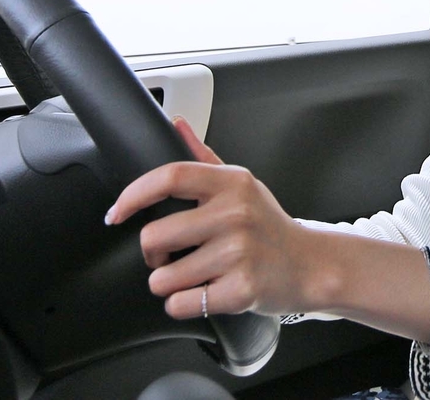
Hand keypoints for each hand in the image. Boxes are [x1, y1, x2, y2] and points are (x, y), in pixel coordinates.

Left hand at [104, 116, 314, 318]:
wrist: (311, 265)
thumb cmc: (269, 225)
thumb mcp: (242, 185)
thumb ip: (204, 157)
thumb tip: (177, 125)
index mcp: (231, 183)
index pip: (170, 177)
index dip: (133, 194)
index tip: (117, 212)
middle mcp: (235, 214)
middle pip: (154, 236)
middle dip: (152, 254)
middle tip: (169, 255)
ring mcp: (238, 253)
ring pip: (162, 278)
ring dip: (167, 283)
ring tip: (190, 275)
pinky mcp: (240, 289)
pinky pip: (181, 303)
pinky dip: (181, 304)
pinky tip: (202, 293)